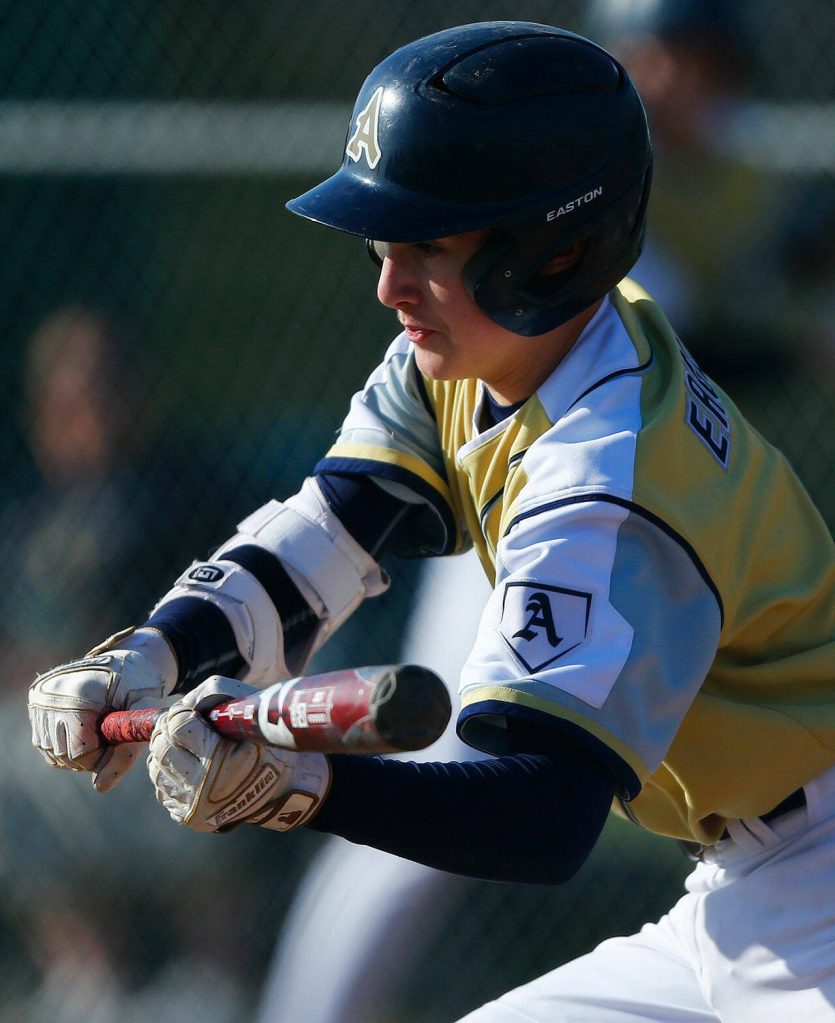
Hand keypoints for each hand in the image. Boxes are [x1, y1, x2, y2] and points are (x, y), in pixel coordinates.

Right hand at [28, 628, 176, 791]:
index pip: (80, 751)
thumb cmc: (140, 685)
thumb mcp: (144, 712)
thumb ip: (127, 751)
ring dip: (78, 751)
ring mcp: (40, 698)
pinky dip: (67, 744)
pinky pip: (46, 743)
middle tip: (111, 733)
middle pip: (65, 755)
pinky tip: (85, 728)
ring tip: (99, 728)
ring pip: (54, 753)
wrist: (127, 659)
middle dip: (91, 755)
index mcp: (79, 693)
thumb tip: (101, 788)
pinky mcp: (36, 701)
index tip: (118, 738)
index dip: (103, 754)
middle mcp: (52, 694)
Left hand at [147, 676, 330, 832]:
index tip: (191, 711)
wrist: (282, 788)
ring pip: (156, 768)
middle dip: (169, 730)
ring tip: (185, 744)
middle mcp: (203, 790)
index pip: (178, 727)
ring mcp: (192, 807)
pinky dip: (169, 771)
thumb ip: (208, 696)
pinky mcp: (187, 816)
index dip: (182, 712)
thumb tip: (178, 706)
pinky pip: (161, 786)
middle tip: (183, 724)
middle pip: (161, 748)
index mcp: (221, 762)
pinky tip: (187, 764)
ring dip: (167, 750)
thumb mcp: (247, 711)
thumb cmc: (266, 744)